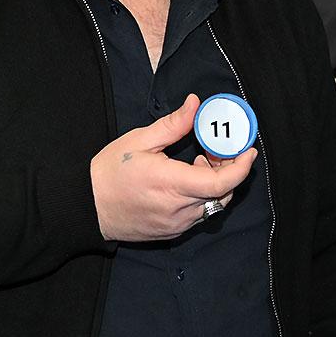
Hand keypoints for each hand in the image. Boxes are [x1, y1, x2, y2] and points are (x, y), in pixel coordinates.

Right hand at [91, 94, 257, 241]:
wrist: (87, 207)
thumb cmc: (109, 173)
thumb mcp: (139, 140)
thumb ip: (173, 124)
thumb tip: (195, 105)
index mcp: (172, 184)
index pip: (222, 182)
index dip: (241, 167)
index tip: (248, 150)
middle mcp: (179, 209)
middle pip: (223, 193)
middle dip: (230, 170)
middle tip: (220, 149)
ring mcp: (177, 224)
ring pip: (213, 205)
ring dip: (216, 184)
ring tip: (200, 162)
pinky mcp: (172, 232)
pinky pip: (199, 215)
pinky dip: (203, 197)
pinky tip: (188, 180)